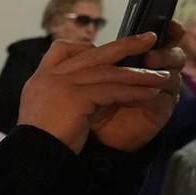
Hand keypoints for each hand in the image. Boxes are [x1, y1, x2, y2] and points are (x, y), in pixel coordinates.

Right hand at [23, 25, 182, 153]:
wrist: (34, 156)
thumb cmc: (41, 141)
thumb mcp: (46, 111)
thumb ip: (60, 95)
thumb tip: (84, 93)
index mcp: (40, 79)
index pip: (61, 49)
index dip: (85, 47)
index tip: (104, 51)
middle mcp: (50, 76)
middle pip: (92, 53)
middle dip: (125, 45)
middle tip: (149, 38)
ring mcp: (62, 84)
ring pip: (108, 72)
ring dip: (138, 74)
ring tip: (161, 76)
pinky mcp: (76, 97)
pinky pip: (112, 90)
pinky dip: (134, 91)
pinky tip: (151, 93)